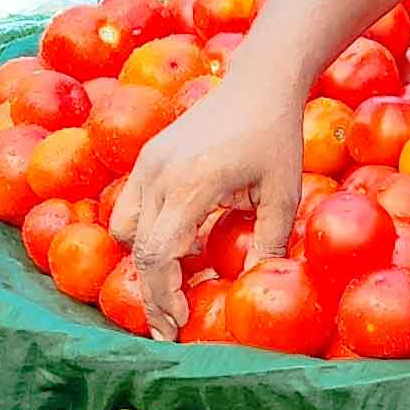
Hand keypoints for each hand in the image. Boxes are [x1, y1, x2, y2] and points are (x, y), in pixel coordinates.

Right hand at [108, 64, 305, 340]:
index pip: (159, 252)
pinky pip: (130, 206)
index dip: (165, 295)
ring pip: (124, 229)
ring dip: (143, 262)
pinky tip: (175, 249)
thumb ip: (270, 241)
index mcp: (191, 183)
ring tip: (171, 289)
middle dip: (151, 294)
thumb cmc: (276, 134)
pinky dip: (144, 234)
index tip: (180, 323)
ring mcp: (147, 162)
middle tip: (170, 328)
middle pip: (137, 249)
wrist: (259, 82)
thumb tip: (256, 285)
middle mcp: (159, 173)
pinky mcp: (147, 157)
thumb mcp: (285, 192)